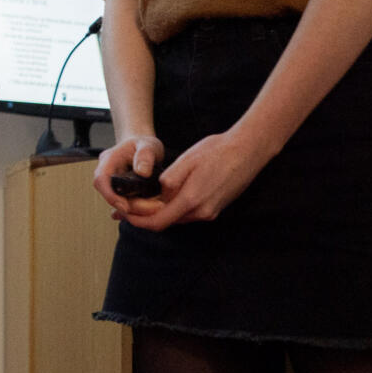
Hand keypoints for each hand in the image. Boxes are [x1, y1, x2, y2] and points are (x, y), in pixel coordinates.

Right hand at [93, 134, 164, 216]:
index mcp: (109, 160)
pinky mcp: (123, 193)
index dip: (110, 195)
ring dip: (138, 210)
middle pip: (112, 196)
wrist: (144, 148)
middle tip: (155, 207)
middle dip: (132, 207)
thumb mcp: (148, 144)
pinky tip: (153, 208)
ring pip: (121, 203)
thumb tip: (142, 172)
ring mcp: (114, 185)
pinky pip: (128, 205)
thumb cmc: (144, 145)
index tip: (126, 206)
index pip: (101, 180)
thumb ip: (146, 155)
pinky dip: (140, 210)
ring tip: (158, 207)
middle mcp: (108, 174)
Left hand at [118, 127, 272, 230]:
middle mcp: (202, 212)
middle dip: (144, 216)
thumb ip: (169, 180)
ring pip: (177, 218)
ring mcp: (210, 211)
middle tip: (127, 206)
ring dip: (159, 212)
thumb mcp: (186, 161)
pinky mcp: (215, 206)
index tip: (123, 213)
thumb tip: (158, 194)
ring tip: (141, 200)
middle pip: (166, 222)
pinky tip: (165, 197)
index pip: (157, 222)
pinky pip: (188, 212)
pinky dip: (173, 208)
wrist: (248, 150)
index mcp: (191, 200)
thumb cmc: (218, 151)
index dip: (137, 220)